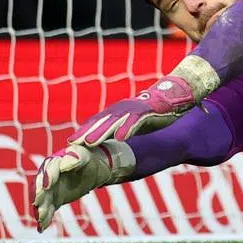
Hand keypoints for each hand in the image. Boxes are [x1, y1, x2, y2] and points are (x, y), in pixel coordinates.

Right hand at [31, 141, 133, 231]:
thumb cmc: (90, 160)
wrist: (94, 169)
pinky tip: (41, 228)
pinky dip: (45, 218)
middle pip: (41, 186)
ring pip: (43, 199)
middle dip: (39, 195)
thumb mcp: (86, 156)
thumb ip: (75, 159)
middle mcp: (48, 175)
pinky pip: (48, 209)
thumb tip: (64, 164)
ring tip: (41, 218)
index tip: (46, 186)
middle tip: (37, 203)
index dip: (48, 177)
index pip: (50, 169)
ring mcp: (50, 189)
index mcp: (55, 161)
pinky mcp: (54, 199)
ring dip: (40, 209)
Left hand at [69, 75, 196, 146]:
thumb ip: (120, 130)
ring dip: (101, 132)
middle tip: (73, 144)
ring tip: (90, 142)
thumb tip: (109, 145)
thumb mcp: (131, 122)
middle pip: (101, 122)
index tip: (70, 144)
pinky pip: (135, 121)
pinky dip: (127, 129)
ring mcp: (134, 110)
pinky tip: (120, 138)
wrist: (172, 97)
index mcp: (116, 112)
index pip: (96, 122)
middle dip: (86, 132)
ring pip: (114, 121)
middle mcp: (122, 109)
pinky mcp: (147, 111)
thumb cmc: (150, 113)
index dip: (83, 132)